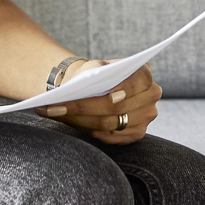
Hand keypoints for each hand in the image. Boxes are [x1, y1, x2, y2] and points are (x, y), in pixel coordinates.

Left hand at [41, 62, 161, 144]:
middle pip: (119, 108)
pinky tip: (68, 123)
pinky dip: (88, 131)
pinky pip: (111, 137)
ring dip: (80, 120)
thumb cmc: (96, 75)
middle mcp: (151, 96)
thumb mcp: (95, 66)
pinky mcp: (136, 133)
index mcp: (144, 74)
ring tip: (54, 113)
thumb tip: (80, 88)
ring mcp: (146, 117)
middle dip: (85, 107)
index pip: (139, 81)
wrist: (97, 87)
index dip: (126, 89)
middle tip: (56, 106)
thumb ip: (94, 72)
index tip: (110, 96)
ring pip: (110, 124)